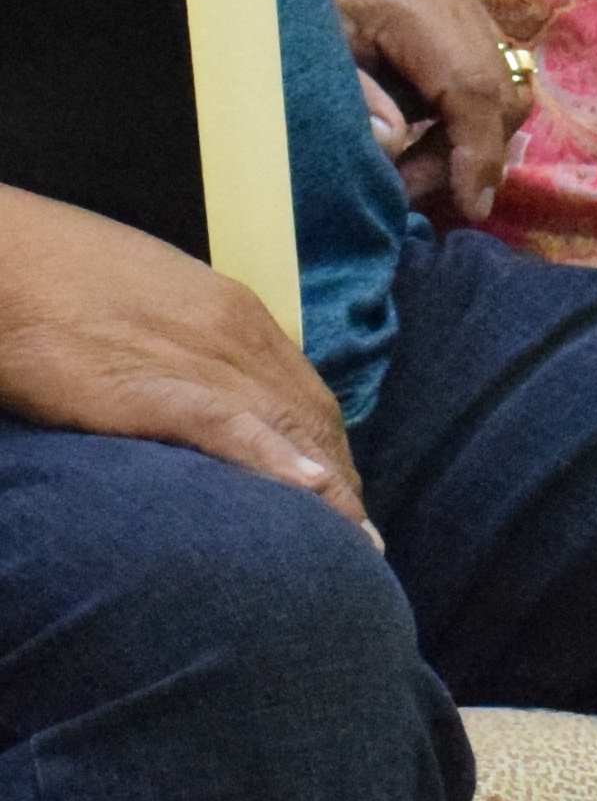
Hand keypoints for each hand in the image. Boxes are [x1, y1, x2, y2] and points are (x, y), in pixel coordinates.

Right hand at [0, 187, 366, 529]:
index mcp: (235, 316)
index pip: (305, 394)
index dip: (329, 449)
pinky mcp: (150, 383)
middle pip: (310, 416)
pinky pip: (226, 423)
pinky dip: (273, 457)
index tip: (343, 497)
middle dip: (341, 480)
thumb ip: (190, 348)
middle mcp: (234, 335)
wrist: (2, 256)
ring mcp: (198, 356)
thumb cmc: (62, 281)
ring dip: (327, 487)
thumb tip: (210, 392)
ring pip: (287, 424)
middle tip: (357, 538)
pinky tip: (309, 491)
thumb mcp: (148, 311)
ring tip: (351, 544)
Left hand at [304, 0, 525, 224]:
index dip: (477, 153)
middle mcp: (455, 0)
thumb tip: (395, 147)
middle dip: (471, 152)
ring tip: (411, 167)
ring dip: (468, 135)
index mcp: (420, 7)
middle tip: (411, 188)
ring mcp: (457, 2)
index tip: (469, 207)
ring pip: (500, 82)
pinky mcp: (448, 11)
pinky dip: (459, 112)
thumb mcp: (300, 50)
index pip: (474, 89)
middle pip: (503, 89)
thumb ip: (350, 98)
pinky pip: (480, 69)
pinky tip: (414, 133)